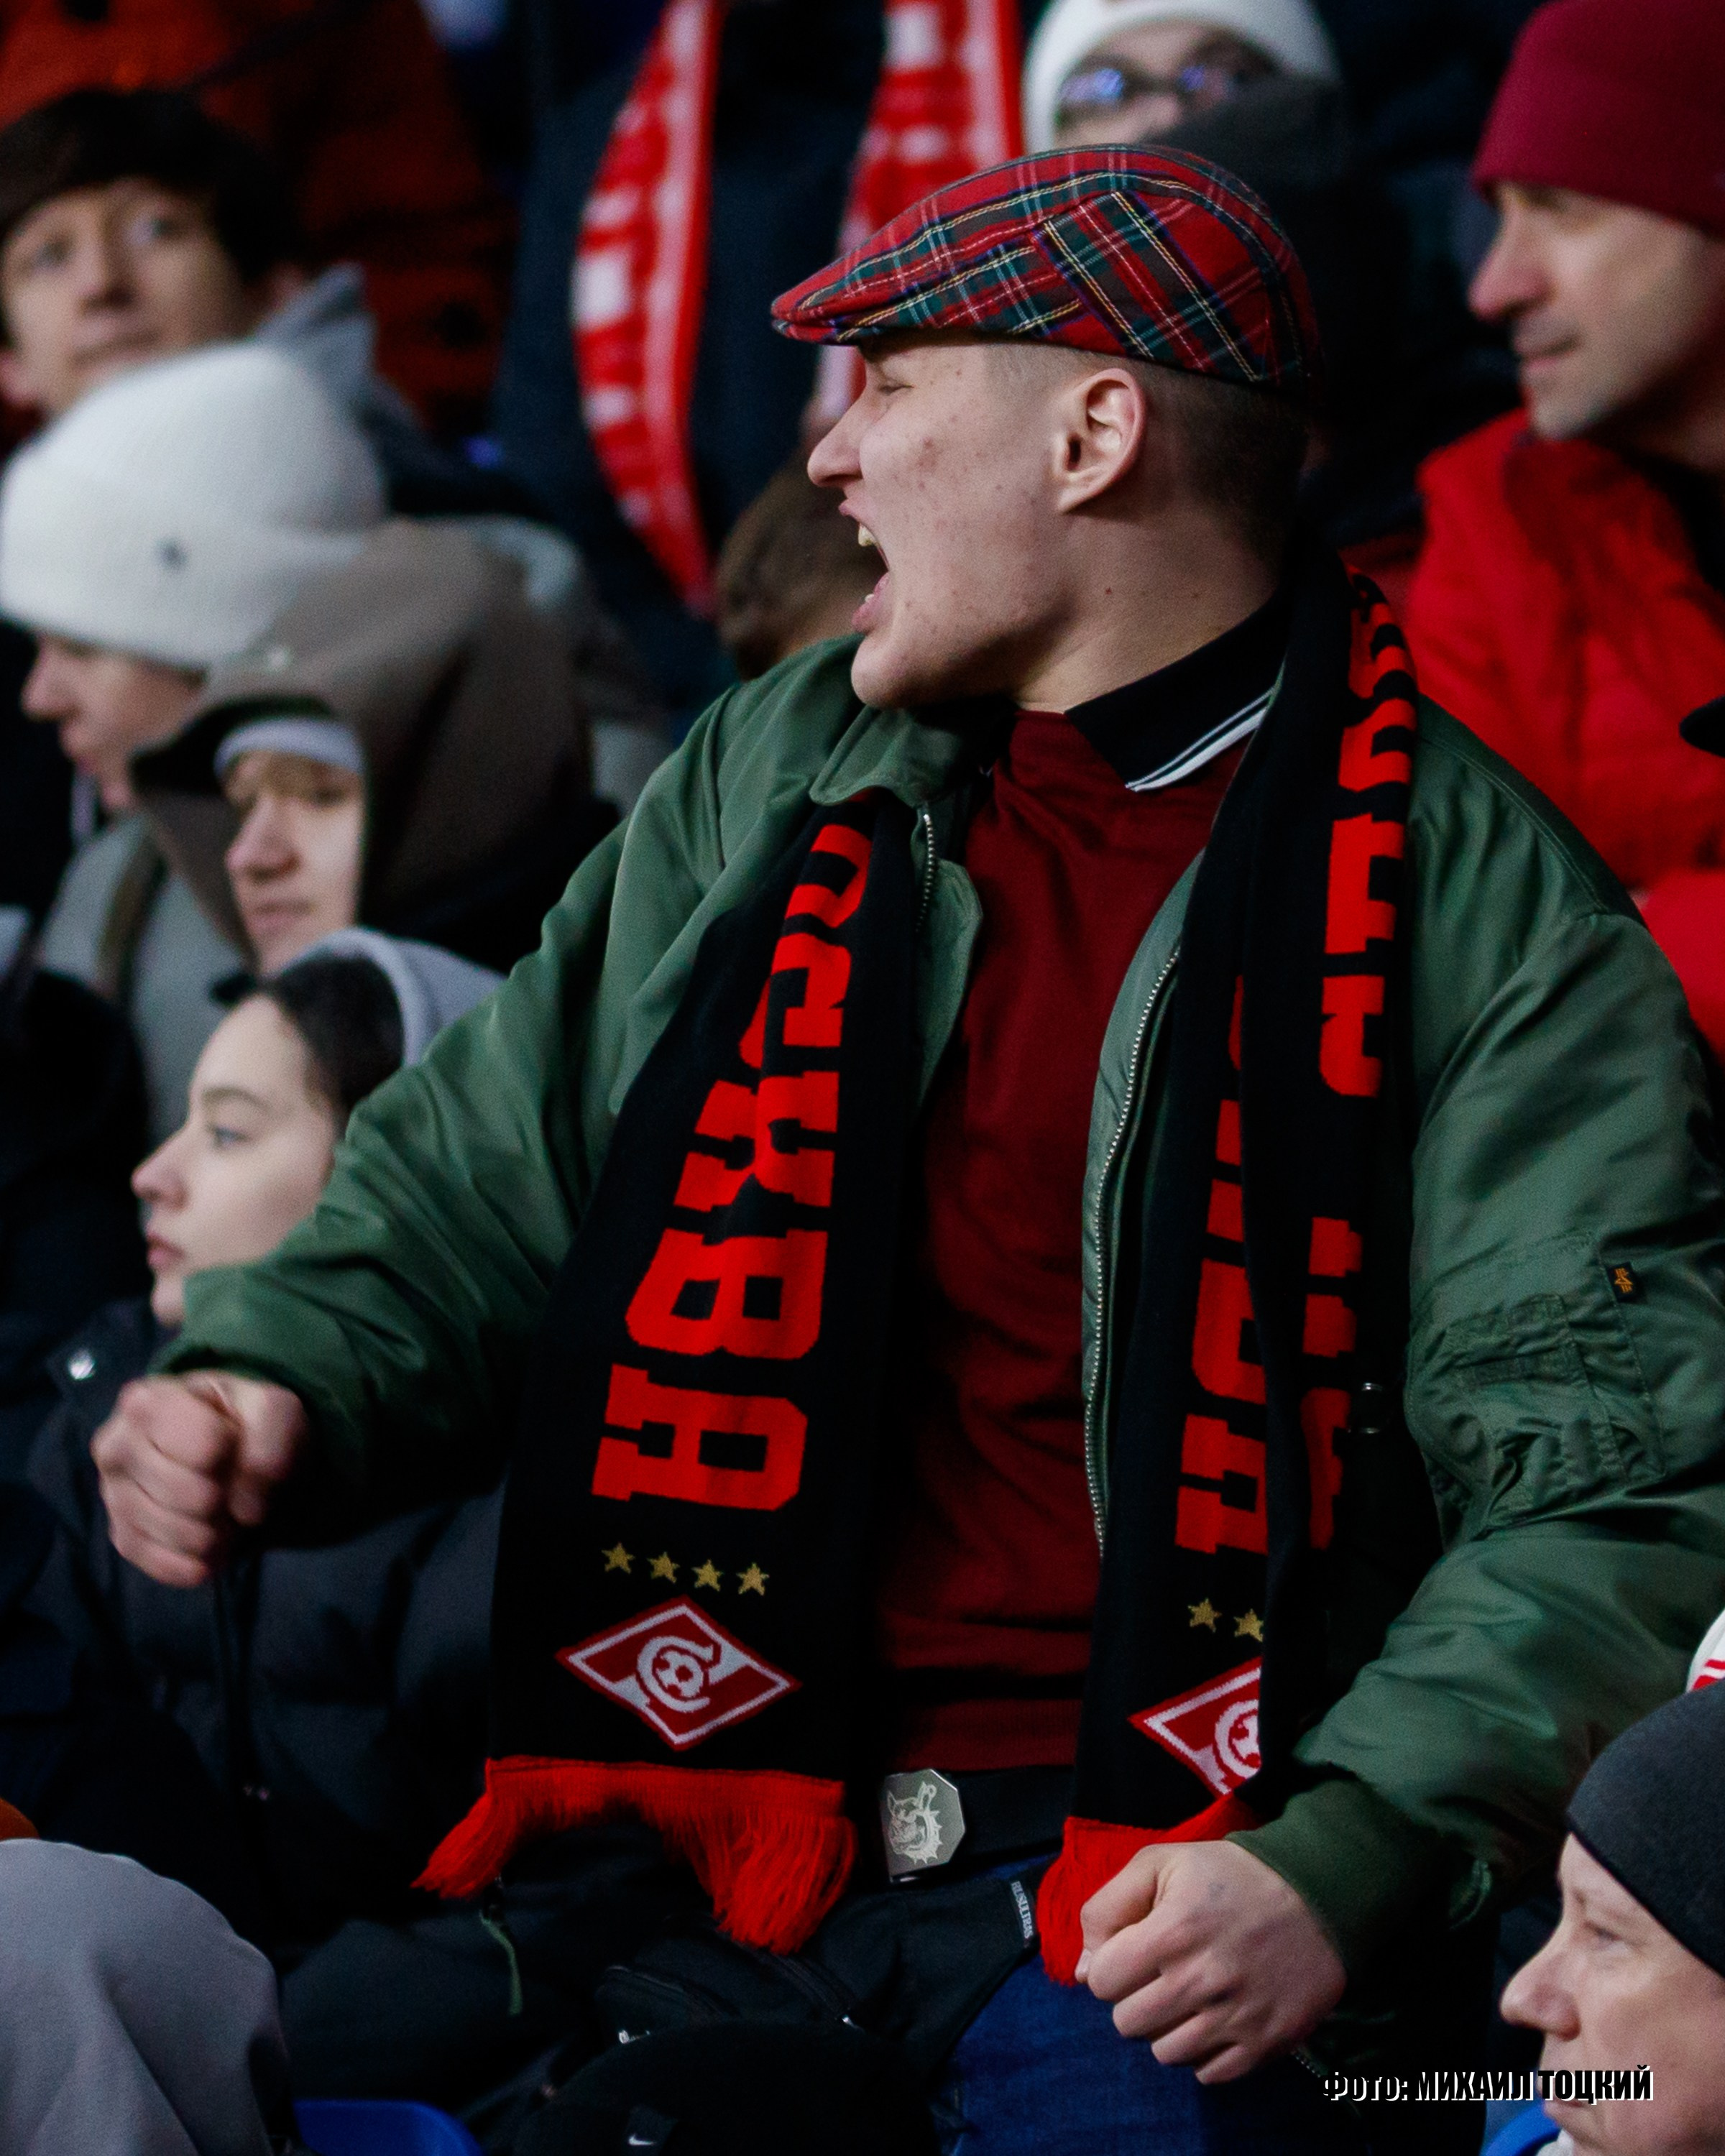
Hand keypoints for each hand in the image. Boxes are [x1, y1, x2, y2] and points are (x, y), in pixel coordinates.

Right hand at [92, 1373, 306, 1587]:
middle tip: (230, 1482)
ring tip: (223, 1509)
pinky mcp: (122, 1536)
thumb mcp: (273, 1411)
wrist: (227, 1448)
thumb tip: (247, 1509)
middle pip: (192, 1495)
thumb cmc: (243, 1421)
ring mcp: (113, 1495)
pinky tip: (210, 1545)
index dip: (235, 1454)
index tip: (234, 1442)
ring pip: (178, 1534)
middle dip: (227, 1497)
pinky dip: (198, 1562)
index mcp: (147, 1402)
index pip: (205, 1447)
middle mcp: (115, 1447)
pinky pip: (162, 1564)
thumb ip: (270, 1446)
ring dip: (218, 1532)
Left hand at [1079, 1838, 1345, 2082]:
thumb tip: (1082, 1971)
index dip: (1110, 1965)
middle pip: (1127, 2023)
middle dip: (1135, 1998)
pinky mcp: (1265, 2045)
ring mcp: (1235, 2019)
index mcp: (1171, 1932)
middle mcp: (1201, 1982)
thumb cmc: (1229, 1876)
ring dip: (1168, 2027)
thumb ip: (1108, 1907)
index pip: (1100, 1981)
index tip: (1134, 1952)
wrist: (1318, 1895)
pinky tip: (1217, 2017)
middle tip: (1163, 1973)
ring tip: (1191, 1995)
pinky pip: (1208, 2074)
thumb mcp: (1161, 1863)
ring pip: (1165, 2054)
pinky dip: (1205, 2052)